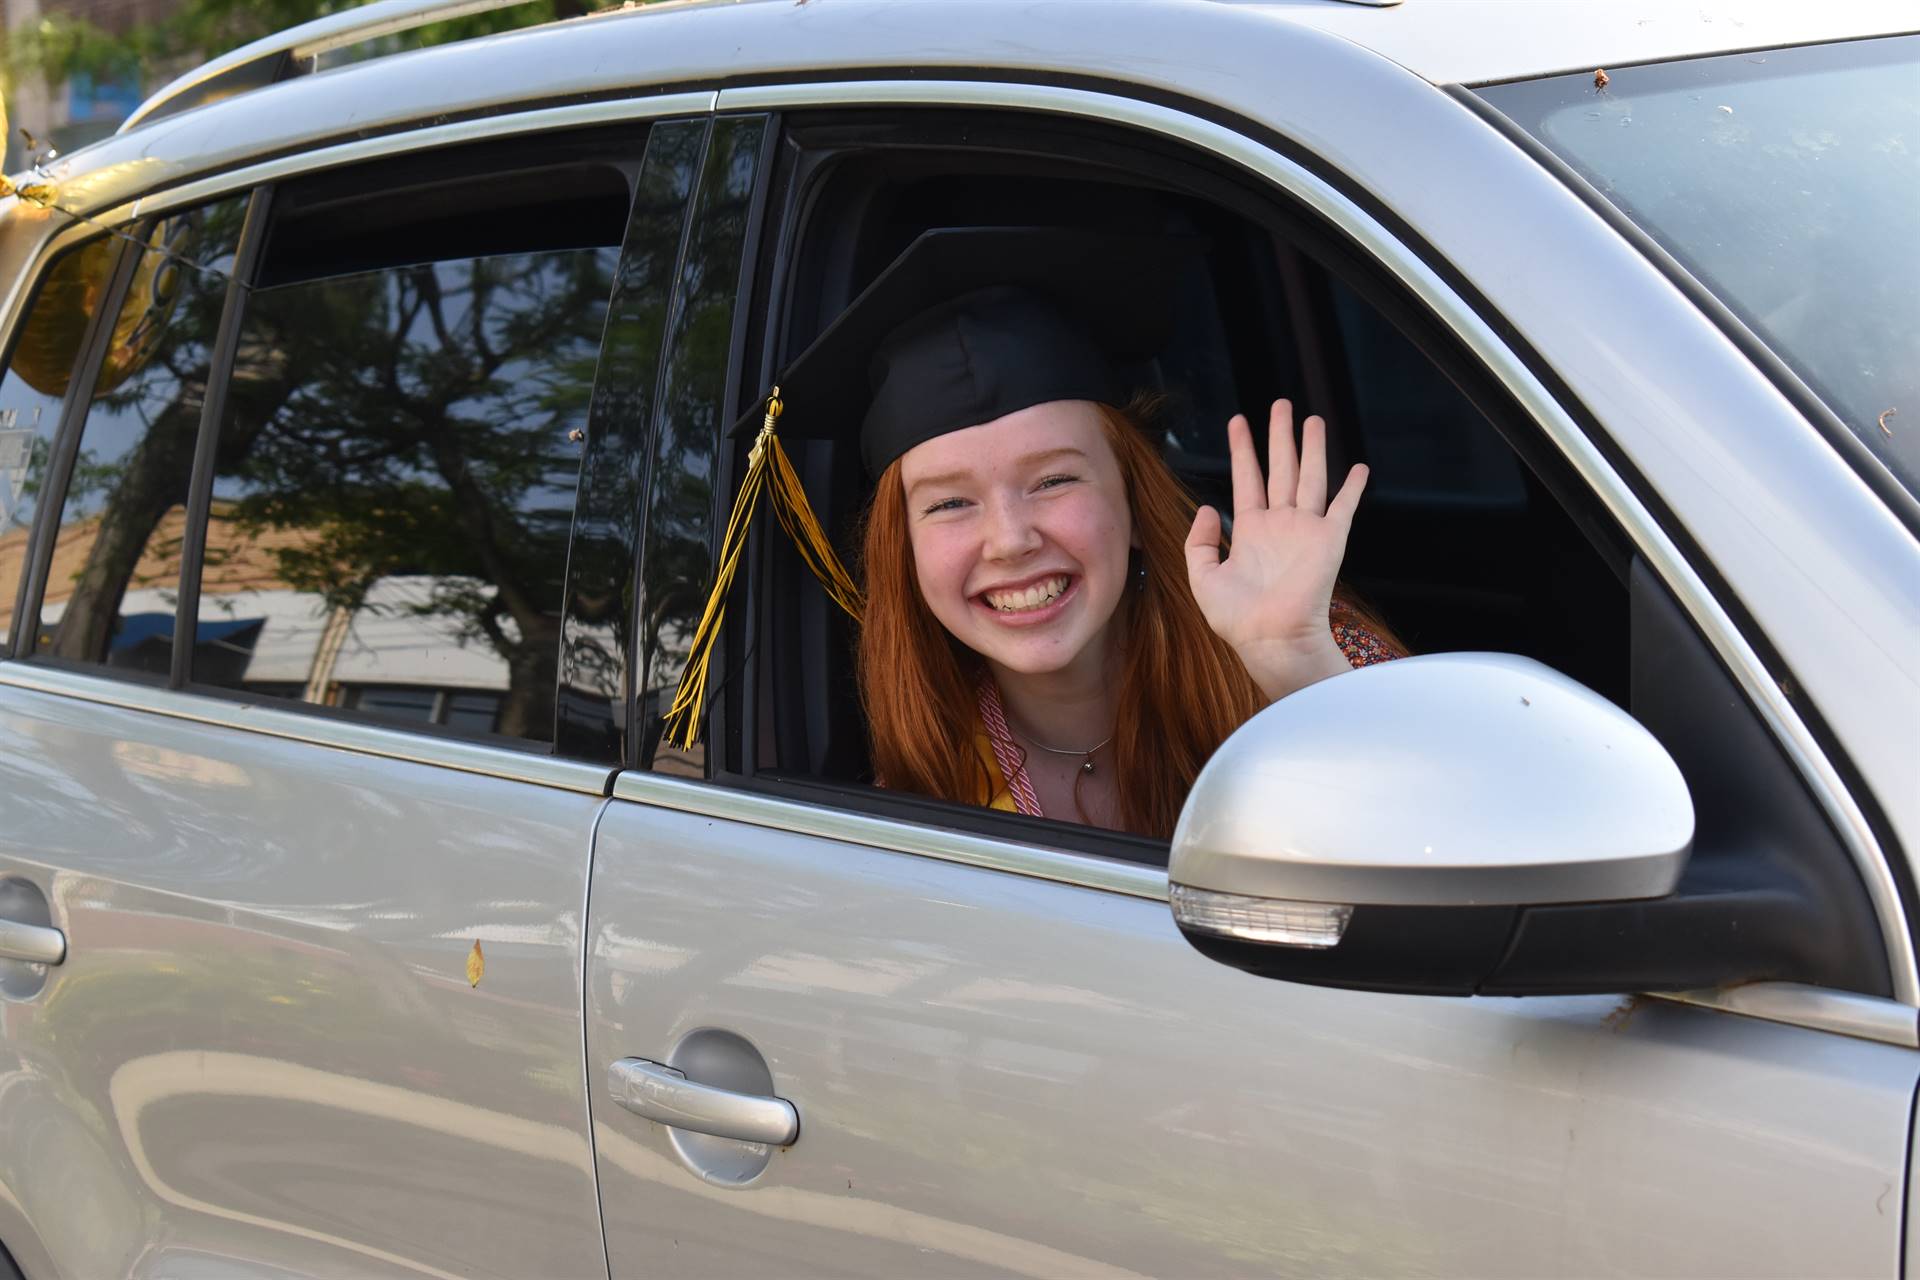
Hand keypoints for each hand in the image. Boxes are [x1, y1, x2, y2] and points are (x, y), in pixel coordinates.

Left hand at [1183, 399, 1366, 699]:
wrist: (1271, 639)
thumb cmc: (1237, 618)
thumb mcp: (1202, 578)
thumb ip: (1198, 542)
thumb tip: (1207, 507)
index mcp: (1250, 532)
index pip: (1247, 479)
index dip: (1242, 449)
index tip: (1238, 421)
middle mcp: (1280, 525)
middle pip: (1281, 469)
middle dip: (1280, 436)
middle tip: (1281, 404)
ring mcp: (1305, 531)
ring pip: (1310, 477)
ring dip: (1312, 448)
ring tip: (1312, 419)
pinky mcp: (1329, 540)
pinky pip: (1343, 508)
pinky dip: (1352, 487)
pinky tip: (1358, 468)